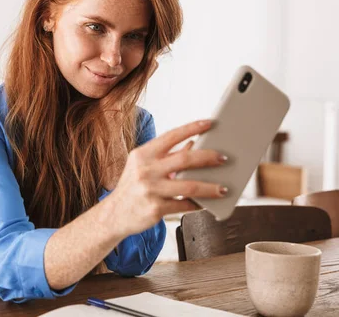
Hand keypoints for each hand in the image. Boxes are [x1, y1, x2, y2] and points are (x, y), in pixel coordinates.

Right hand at [105, 120, 227, 237]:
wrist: (114, 215)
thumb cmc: (133, 187)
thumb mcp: (143, 166)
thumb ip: (166, 156)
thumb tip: (193, 145)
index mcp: (143, 154)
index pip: (171, 136)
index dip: (192, 128)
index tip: (210, 123)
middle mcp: (145, 170)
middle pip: (184, 159)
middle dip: (208, 157)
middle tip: (224, 158)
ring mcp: (150, 190)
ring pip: (189, 186)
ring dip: (210, 187)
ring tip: (223, 188)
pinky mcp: (155, 209)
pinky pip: (184, 205)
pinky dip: (197, 204)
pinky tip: (206, 203)